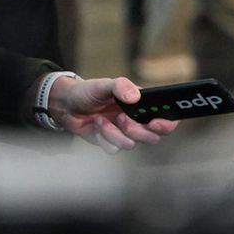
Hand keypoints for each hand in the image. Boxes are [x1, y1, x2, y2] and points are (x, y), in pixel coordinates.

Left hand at [47, 75, 177, 152]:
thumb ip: (121, 86)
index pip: (166, 117)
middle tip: (122, 119)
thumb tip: (136, 97)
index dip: (167, 124)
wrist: (66, 106)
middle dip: (138, 131)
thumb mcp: (105, 84)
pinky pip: (114, 149)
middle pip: (153, 136)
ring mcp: (124, 133)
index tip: (156, 123)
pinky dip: (103, 138)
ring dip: (114, 132)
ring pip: (131, 144)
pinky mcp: (111, 143)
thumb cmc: (89, 91)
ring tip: (101, 119)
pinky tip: (96, 126)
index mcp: (143, 105)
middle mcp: (137, 121)